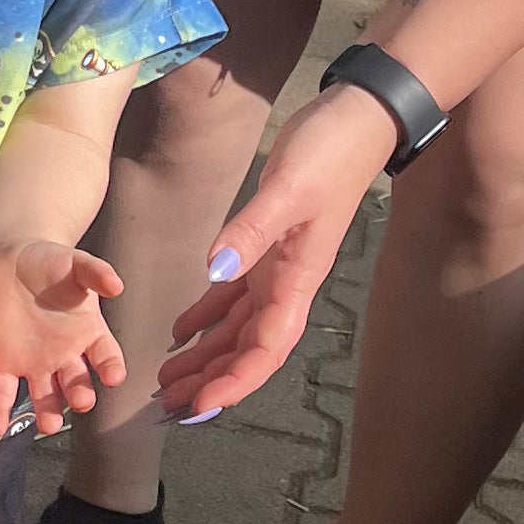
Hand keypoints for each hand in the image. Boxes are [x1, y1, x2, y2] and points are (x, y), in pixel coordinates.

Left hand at [0, 239, 125, 429]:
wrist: (8, 261)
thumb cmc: (48, 262)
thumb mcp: (74, 264)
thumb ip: (95, 273)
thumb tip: (117, 284)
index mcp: (87, 332)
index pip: (106, 355)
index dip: (111, 367)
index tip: (114, 377)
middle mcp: (64, 354)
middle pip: (76, 381)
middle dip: (79, 394)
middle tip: (81, 402)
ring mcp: (35, 363)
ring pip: (44, 394)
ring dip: (46, 411)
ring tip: (46, 425)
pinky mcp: (4, 363)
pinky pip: (3, 390)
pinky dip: (0, 407)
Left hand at [157, 82, 398, 426]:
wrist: (357, 118)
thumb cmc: (330, 151)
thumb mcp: (288, 188)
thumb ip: (251, 230)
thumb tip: (216, 271)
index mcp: (297, 278)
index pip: (266, 348)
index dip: (235, 381)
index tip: (201, 405)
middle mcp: (288, 282)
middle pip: (247, 349)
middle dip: (211, 379)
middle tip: (169, 405)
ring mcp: (278, 267)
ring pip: (237, 327)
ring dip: (205, 354)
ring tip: (167, 378)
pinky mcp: (268, 247)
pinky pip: (234, 296)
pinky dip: (207, 316)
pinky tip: (180, 330)